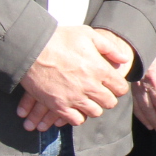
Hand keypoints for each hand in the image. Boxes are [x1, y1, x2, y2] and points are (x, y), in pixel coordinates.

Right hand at [17, 25, 131, 131]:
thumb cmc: (60, 39)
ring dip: (93, 107)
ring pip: (94, 113)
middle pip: (109, 103)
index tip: (112, 84)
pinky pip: (75, 120)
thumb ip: (109, 48)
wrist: (31, 49)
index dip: (118, 87)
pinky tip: (75, 108)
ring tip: (88, 100)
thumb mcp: (88, 35)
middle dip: (107, 98)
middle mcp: (90, 86)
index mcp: (100, 69)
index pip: (120, 88)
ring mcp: (74, 98)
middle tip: (100, 93)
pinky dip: (77, 116)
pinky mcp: (58, 106)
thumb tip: (124, 59)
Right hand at [134, 49, 155, 132]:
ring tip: (153, 127)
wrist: (141, 46)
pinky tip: (143, 119)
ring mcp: (135, 87)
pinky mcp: (130, 87)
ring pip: (140, 108)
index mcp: (155, 80)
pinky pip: (133, 103)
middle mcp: (143, 86)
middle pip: (150, 108)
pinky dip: (138, 114)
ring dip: (147, 120)